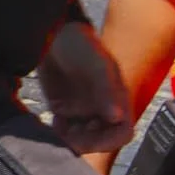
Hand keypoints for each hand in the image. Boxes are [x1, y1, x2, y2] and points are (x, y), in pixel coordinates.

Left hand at [37, 18, 134, 154]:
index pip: (122, 133)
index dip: (109, 141)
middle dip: (86, 141)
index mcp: (117, 100)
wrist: (52, 33)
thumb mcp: (96, 65)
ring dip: (71, 138)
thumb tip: (116, 117)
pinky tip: (54, 119)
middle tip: (69, 133)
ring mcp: (81, 109)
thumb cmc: (80, 44)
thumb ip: (106, 90)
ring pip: (81, 137)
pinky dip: (59, 131)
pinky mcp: (62, 108)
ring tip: (60, 124)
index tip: (90, 138)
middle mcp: (101, 108)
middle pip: (100, 140)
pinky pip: (63, 129)